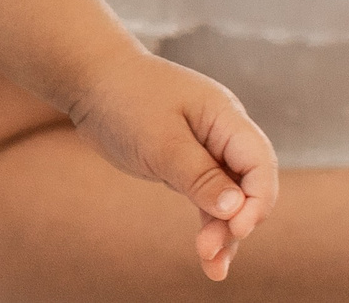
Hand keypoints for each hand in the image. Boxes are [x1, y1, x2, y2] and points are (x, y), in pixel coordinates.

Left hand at [66, 51, 278, 280]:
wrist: (89, 78)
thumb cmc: (124, 98)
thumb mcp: (159, 139)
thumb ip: (197, 173)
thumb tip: (235, 208)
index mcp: (225, 116)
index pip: (259, 163)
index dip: (256, 199)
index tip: (236, 227)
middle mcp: (223, 134)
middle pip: (248, 185)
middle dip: (237, 222)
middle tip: (210, 253)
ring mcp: (206, 150)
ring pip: (228, 198)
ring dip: (223, 232)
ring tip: (213, 269)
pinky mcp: (186, 165)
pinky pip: (207, 198)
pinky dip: (208, 223)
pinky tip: (207, 256)